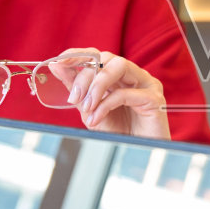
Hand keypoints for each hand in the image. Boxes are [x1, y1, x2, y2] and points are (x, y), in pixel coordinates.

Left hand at [47, 48, 171, 139]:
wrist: (136, 154)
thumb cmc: (118, 131)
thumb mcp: (89, 109)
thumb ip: (76, 88)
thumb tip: (56, 67)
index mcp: (118, 75)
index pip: (97, 54)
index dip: (77, 54)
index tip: (59, 62)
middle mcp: (133, 74)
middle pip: (106, 58)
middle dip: (85, 76)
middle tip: (74, 97)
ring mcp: (146, 83)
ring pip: (119, 66)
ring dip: (97, 85)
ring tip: (87, 106)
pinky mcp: (154, 97)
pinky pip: (126, 93)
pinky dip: (106, 104)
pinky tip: (97, 118)